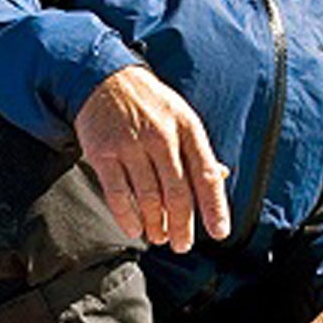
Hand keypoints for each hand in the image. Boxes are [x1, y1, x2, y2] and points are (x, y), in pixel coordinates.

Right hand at [72, 65, 230, 253]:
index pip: (205, 174)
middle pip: (177, 192)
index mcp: (187, 127)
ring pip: (147, 197)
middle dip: (182, 225)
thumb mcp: (181, 117)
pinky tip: (135, 229)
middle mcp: (161, 136)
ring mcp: (130, 144)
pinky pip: (117, 192)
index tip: (219, 232)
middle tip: (182, 245)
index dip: (214, 207)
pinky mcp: (103, 152)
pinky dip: (127, 216)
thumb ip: (197, 150)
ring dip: (156, 224)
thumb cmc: (150, 104)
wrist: (105, 77)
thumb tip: (220, 178)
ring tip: (159, 237)